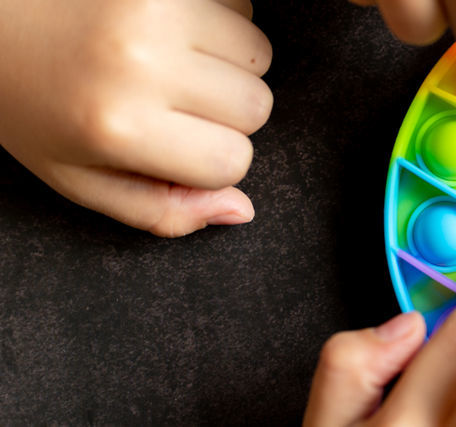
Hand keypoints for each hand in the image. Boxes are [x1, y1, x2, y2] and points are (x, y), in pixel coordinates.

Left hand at [0, 0, 271, 236]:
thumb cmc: (29, 96)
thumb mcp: (77, 174)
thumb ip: (160, 209)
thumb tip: (240, 210)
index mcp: (116, 127)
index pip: (232, 162)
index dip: (211, 158)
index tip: (175, 142)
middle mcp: (140, 64)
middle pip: (255, 106)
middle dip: (223, 110)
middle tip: (169, 99)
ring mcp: (155, 10)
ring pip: (258, 53)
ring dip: (227, 61)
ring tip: (168, 57)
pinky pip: (241, 5)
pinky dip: (219, 18)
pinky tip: (168, 25)